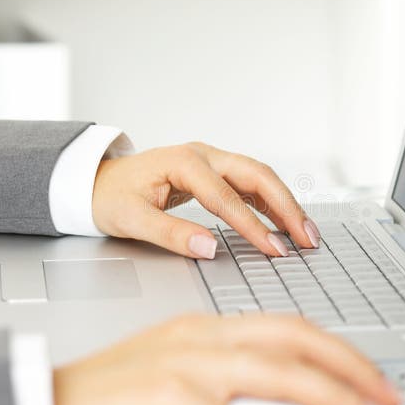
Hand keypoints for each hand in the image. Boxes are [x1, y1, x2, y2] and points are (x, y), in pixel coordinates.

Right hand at [53, 314, 403, 404]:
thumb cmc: (106, 399)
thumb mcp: (173, 378)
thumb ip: (221, 385)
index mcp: (205, 327)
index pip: (287, 326)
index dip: (337, 349)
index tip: (369, 375)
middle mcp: (202, 336)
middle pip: (296, 340)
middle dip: (354, 367)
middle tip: (391, 398)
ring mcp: (187, 365)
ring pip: (281, 375)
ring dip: (338, 401)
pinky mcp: (169, 402)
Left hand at [91, 141, 320, 258]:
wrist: (97, 182)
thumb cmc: (111, 198)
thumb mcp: (132, 220)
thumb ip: (171, 234)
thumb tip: (208, 248)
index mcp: (182, 162)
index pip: (226, 198)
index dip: (253, 226)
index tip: (274, 250)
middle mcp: (202, 154)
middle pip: (257, 175)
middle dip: (286, 207)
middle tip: (307, 238)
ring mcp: (211, 160)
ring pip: (259, 177)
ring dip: (285, 203)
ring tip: (305, 233)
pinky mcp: (214, 171)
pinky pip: (250, 183)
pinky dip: (271, 202)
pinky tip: (285, 222)